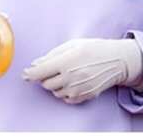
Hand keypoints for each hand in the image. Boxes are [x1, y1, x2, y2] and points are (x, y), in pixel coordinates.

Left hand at [23, 38, 142, 103]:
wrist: (118, 61)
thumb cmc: (95, 49)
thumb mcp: (73, 44)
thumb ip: (52, 54)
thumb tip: (35, 64)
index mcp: (66, 62)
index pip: (39, 73)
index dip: (29, 74)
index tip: (25, 74)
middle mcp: (71, 78)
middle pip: (45, 84)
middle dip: (45, 77)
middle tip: (53, 68)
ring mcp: (78, 89)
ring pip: (55, 92)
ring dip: (55, 84)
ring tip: (66, 73)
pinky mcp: (84, 97)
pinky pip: (65, 98)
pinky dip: (64, 91)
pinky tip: (72, 81)